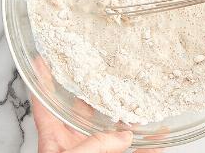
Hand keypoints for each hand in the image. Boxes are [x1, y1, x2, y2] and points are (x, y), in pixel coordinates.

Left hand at [31, 57, 162, 152]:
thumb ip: (97, 144)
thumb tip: (123, 134)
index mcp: (55, 140)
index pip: (46, 104)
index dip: (43, 81)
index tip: (43, 60)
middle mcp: (76, 144)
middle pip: (85, 112)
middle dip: (98, 93)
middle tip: (108, 73)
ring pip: (115, 132)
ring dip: (130, 118)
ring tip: (144, 103)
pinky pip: (137, 150)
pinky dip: (151, 144)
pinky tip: (161, 136)